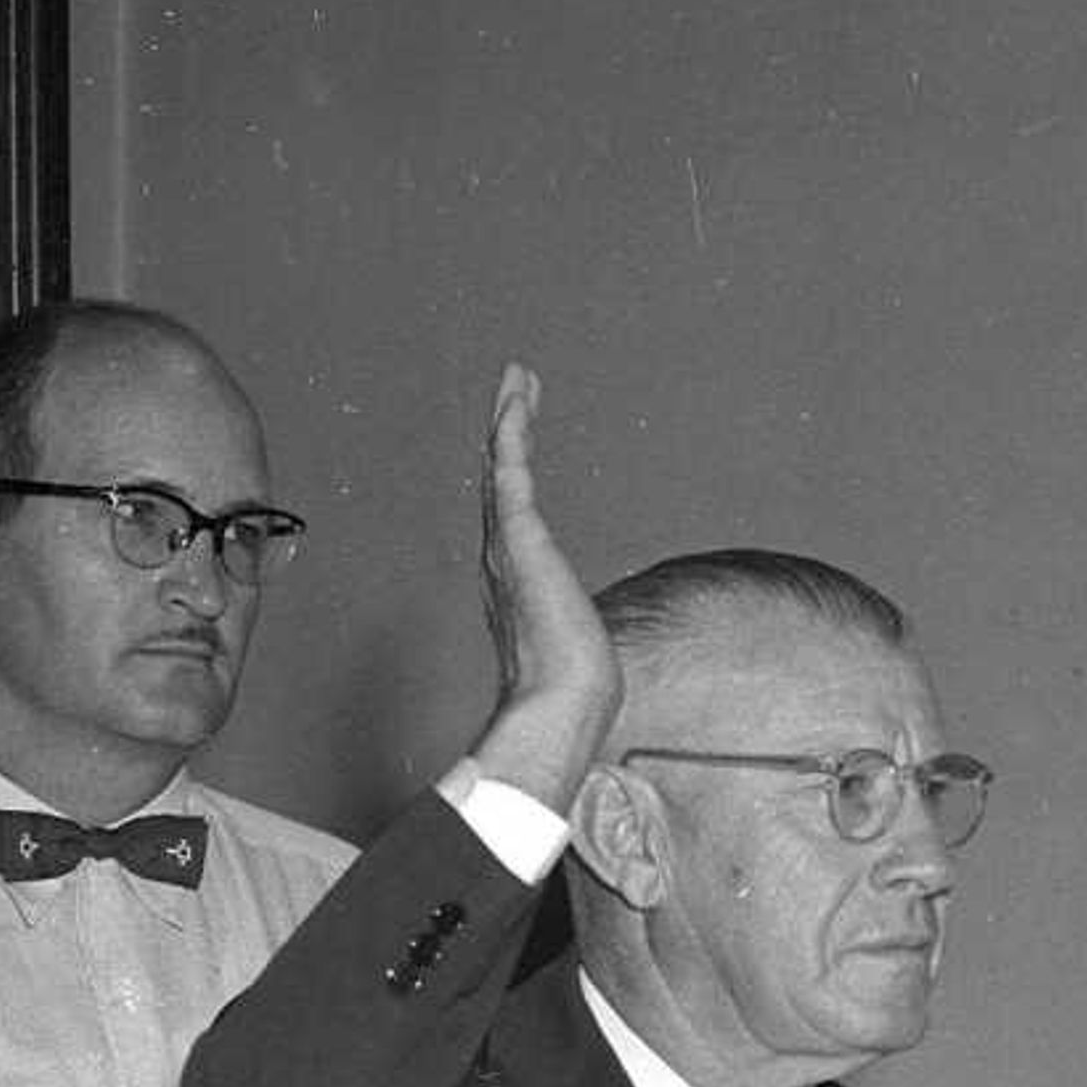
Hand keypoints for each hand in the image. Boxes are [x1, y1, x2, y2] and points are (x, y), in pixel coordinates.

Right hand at [468, 360, 623, 804]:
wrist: (560, 707)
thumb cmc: (569, 694)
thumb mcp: (575, 658)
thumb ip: (572, 649)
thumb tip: (588, 675)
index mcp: (512, 585)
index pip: (509, 517)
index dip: (510, 477)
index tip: (516, 446)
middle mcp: (500, 561)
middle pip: (497, 483)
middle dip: (504, 435)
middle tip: (514, 392)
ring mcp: (506, 547)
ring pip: (501, 467)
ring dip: (508, 419)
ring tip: (518, 379)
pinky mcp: (520, 538)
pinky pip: (511, 470)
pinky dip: (512, 431)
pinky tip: (517, 400)